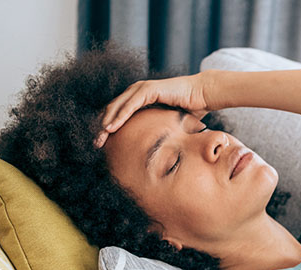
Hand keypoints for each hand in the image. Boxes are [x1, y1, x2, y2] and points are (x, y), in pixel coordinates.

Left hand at [94, 71, 214, 147]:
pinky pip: (130, 105)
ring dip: (107, 123)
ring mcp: (142, 88)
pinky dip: (119, 116)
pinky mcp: (148, 89)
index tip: (103, 144)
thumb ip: (158, 129)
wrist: (204, 95)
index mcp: (140, 98)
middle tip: (96, 144)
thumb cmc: (191, 109)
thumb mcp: (168, 122)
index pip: (118, 113)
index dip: (108, 127)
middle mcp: (138, 91)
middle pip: (113, 109)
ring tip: (100, 138)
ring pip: (117, 107)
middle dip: (102, 127)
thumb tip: (156, 149)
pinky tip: (111, 128)